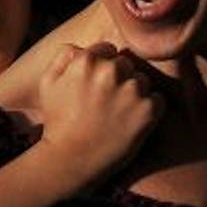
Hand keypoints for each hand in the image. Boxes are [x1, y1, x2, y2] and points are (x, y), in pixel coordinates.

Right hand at [31, 43, 163, 189]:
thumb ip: (64, 56)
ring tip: (117, 115)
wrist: (71, 160)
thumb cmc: (58, 122)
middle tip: (106, 104)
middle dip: (120, 79)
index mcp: (87, 61)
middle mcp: (111, 71)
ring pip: (143, 81)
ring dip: (135, 94)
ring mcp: (132, 90)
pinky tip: (131, 123)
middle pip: (127, 64)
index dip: (103, 68)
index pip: (108, 50)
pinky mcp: (148, 110)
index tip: (96, 88)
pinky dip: (149, 110)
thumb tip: (82, 46)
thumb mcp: (48, 83)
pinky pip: (157, 100)